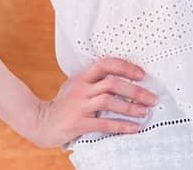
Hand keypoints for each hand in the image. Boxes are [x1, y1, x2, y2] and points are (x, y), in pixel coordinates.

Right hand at [26, 56, 158, 147]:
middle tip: (152, 98)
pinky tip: (133, 128)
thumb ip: (94, 82)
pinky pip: (103, 123)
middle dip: (135, 90)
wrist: (40, 123)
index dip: (126, 67)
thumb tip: (123, 80)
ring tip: (145, 112)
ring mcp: (79, 106)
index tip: (142, 74)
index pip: (106, 64)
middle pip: (112, 83)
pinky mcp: (77, 123)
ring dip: (130, 107)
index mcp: (83, 77)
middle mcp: (81, 89)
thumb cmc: (63, 105)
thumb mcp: (76, 87)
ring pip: (109, 101)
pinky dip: (121, 125)